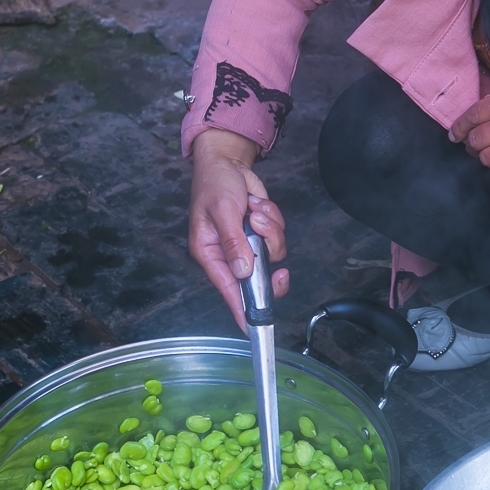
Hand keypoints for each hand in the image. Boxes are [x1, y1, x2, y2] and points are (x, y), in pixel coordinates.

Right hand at [188, 128, 289, 329]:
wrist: (227, 161)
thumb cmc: (215, 184)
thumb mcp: (221, 210)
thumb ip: (233, 242)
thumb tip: (242, 272)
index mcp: (211, 254)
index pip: (228, 289)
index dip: (241, 309)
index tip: (253, 328)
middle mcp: (230, 254)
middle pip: (258, 276)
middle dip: (268, 255)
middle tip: (274, 256)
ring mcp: (248, 244)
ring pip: (273, 252)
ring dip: (270, 229)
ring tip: (254, 209)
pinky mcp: (261, 233)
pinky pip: (278, 236)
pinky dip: (273, 219)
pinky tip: (257, 204)